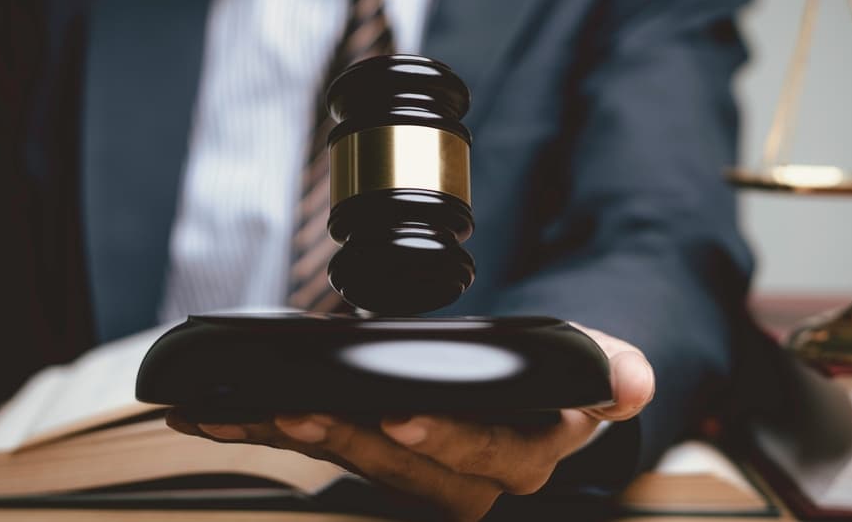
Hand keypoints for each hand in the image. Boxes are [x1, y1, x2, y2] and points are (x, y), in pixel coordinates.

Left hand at [167, 324, 653, 520]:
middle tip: (292, 406)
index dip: (445, 442)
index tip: (404, 418)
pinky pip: (317, 443)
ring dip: (287, 434)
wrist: (529, 399)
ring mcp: (411, 470)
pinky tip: (216, 414)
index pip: (485, 458)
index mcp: (521, 456)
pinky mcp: (369, 449)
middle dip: (344, 438)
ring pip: (347, 459)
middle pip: (398, 467)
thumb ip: (612, 374)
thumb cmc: (556, 383)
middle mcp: (464, 478)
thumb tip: (634, 378)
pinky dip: (264, 428)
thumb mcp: (593, 372)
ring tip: (232, 410)